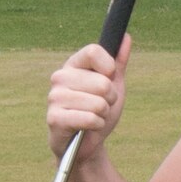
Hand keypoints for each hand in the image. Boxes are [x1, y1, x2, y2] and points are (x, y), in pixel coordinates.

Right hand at [46, 35, 130, 159]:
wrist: (86, 144)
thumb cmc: (98, 112)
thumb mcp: (113, 86)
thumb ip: (119, 62)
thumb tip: (126, 36)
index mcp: (73, 65)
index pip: (93, 51)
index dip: (109, 67)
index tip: (109, 78)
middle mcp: (60, 77)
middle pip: (102, 82)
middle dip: (110, 99)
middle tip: (100, 107)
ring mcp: (54, 97)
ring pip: (99, 103)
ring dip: (103, 115)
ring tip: (93, 117)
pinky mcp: (54, 118)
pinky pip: (90, 119)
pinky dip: (96, 126)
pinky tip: (88, 128)